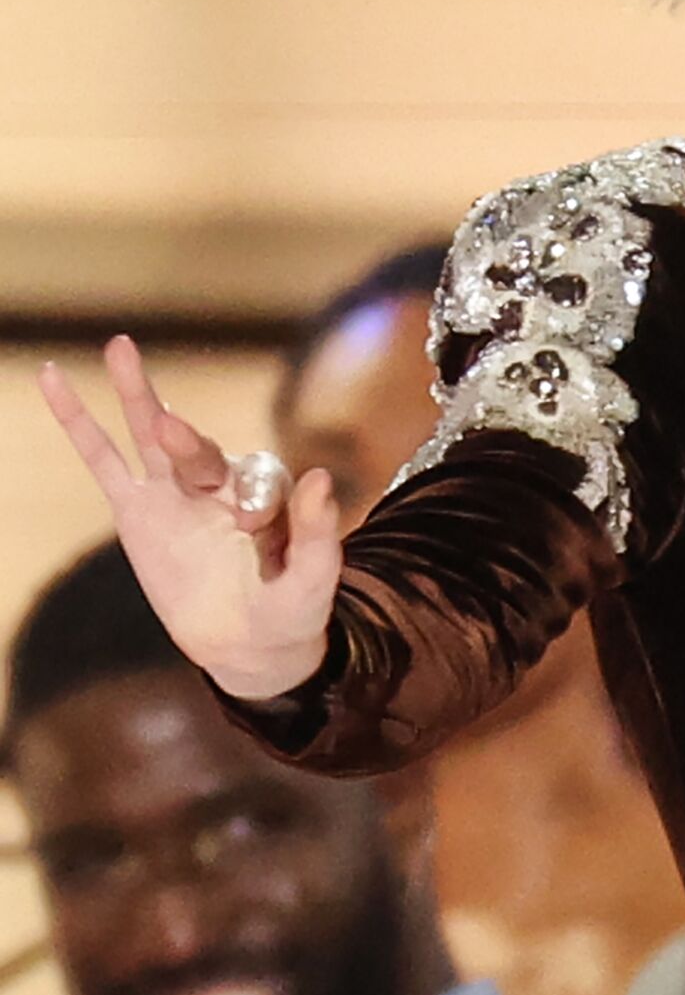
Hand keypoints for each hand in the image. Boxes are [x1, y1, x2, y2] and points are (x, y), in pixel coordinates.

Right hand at [39, 336, 341, 700]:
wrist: (250, 646)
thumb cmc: (291, 610)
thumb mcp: (314, 579)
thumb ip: (318, 533)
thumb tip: (320, 476)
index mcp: (267, 490)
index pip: (257, 478)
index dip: (253, 497)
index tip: (251, 529)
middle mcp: (220, 480)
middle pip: (199, 449)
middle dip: (186, 440)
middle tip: (169, 428)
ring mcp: (175, 490)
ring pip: (151, 434)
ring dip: (137, 392)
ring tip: (121, 348)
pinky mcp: (136, 508)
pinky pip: (102, 459)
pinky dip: (77, 421)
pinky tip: (54, 379)